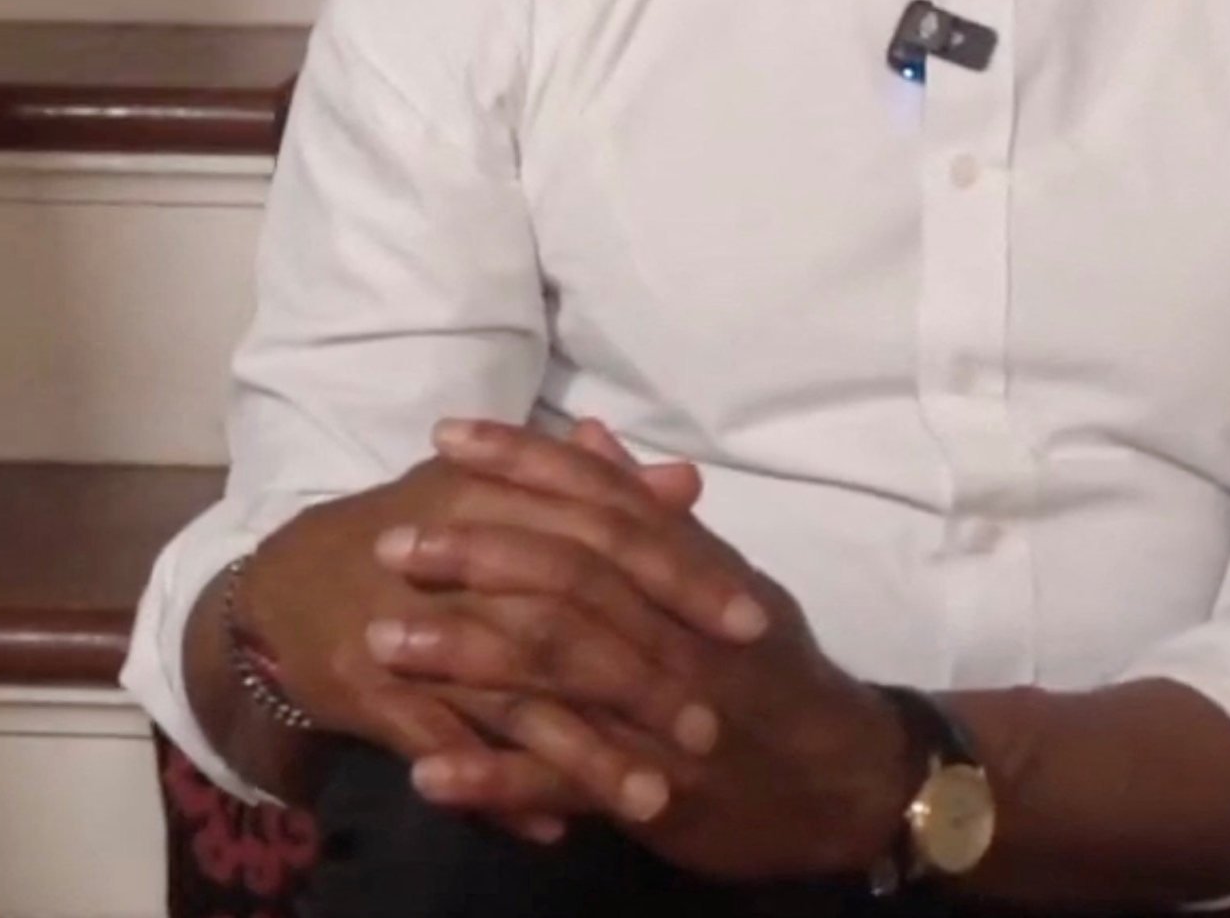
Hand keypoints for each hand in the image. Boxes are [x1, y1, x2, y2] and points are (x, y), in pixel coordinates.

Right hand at [233, 419, 751, 839]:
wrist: (288, 587)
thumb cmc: (418, 535)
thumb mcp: (501, 498)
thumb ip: (598, 494)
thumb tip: (686, 485)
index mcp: (497, 497)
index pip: (607, 533)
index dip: (683, 577)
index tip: (754, 624)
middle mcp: (457, 559)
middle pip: (566, 621)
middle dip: (644, 681)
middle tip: (715, 732)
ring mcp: (410, 629)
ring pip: (510, 697)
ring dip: (584, 753)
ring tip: (652, 800)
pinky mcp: (371, 690)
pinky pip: (446, 749)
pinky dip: (500, 792)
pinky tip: (555, 829)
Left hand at [383, 419, 918, 882]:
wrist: (849, 782)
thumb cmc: (777, 674)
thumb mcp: (726, 581)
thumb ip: (652, 516)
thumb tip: (589, 438)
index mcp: (695, 574)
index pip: (604, 500)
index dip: (526, 463)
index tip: (447, 436)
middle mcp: (680, 633)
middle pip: (570, 578)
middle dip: (475, 555)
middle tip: (390, 544)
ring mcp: (666, 714)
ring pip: (560, 673)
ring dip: (464, 657)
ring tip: (379, 645)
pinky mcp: (657, 794)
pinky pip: (566, 784)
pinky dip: (495, 778)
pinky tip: (427, 774)